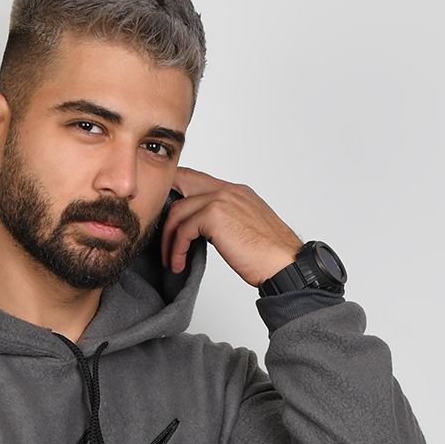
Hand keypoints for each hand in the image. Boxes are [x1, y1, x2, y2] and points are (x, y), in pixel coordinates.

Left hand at [161, 166, 300, 285]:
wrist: (284, 264)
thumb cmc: (268, 255)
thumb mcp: (243, 229)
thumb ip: (223, 221)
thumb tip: (200, 231)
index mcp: (235, 191)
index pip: (196, 179)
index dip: (175, 192)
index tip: (166, 218)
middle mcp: (228, 190)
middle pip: (180, 182)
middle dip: (164, 208)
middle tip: (160, 236)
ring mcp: (221, 199)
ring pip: (177, 210)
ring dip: (168, 239)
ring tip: (171, 259)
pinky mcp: (215, 216)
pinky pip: (182, 229)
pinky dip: (176, 249)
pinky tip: (178, 263)